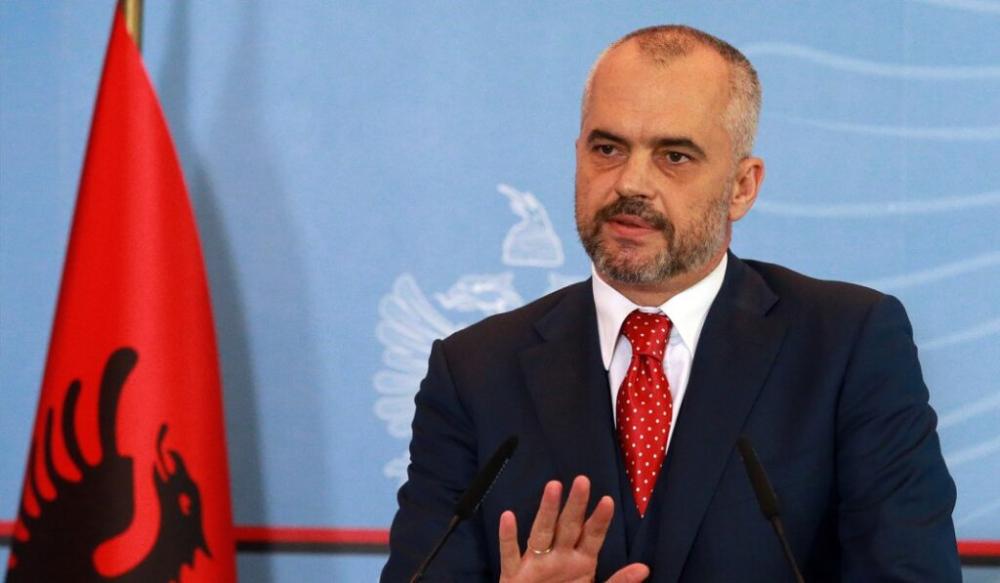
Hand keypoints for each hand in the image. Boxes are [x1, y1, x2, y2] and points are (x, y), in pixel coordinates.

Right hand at [498, 475, 648, 582]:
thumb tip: (644, 568)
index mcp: (581, 562)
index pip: (592, 536)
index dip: (599, 520)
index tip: (607, 500)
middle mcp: (558, 557)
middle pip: (568, 527)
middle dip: (575, 505)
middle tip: (582, 480)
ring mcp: (535, 564)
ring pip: (541, 533)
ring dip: (547, 511)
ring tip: (553, 487)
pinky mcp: (513, 575)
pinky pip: (510, 554)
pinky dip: (507, 537)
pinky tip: (508, 516)